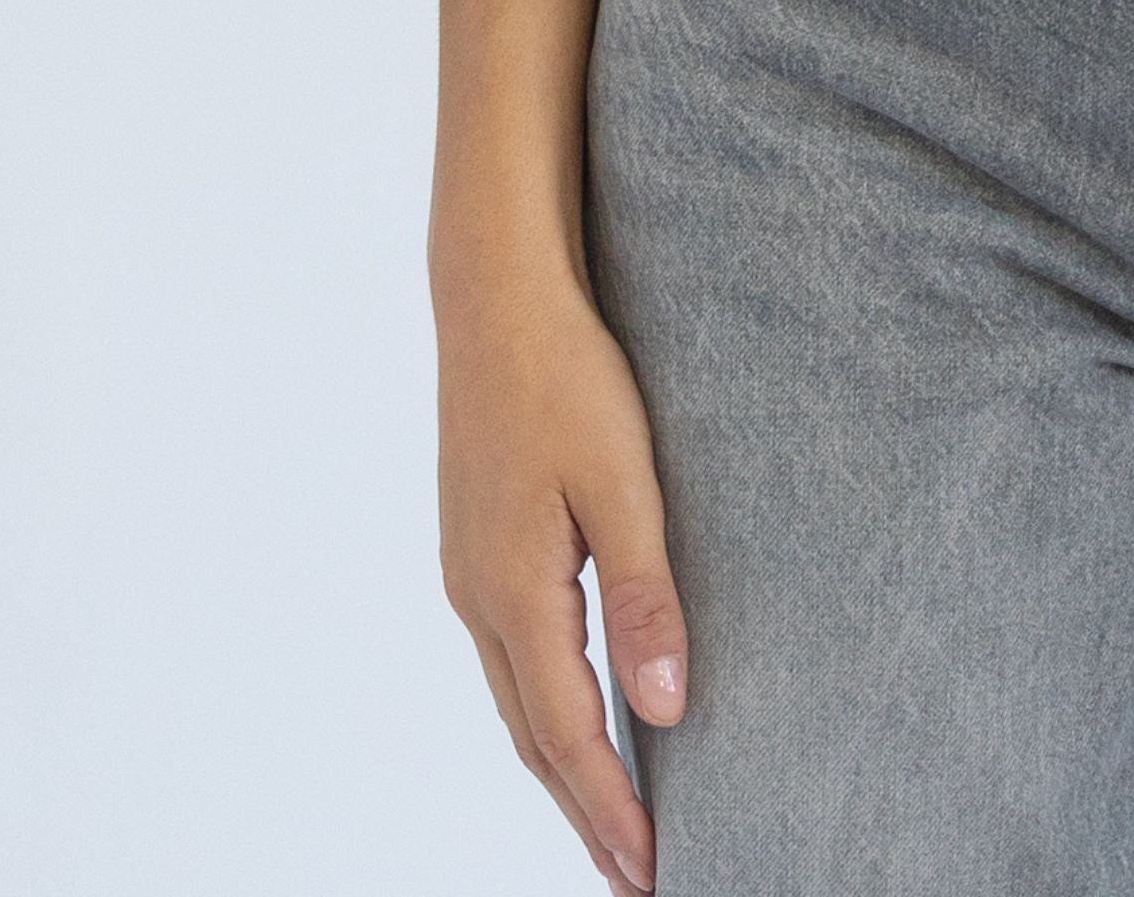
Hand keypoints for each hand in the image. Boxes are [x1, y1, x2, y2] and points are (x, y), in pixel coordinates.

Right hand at [437, 262, 687, 891]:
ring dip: (562, 769)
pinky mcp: (478, 544)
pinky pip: (513, 657)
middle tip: (632, 877)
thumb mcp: (622, 480)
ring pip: (518, 702)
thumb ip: (643, 595)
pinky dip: (546, 710)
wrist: (493, 295)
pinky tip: (576, 714)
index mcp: (514, 591)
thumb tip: (663, 710)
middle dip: (584, 813)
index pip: (568, 735)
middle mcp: (479, 597)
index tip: (649, 874)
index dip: (610, 811)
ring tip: (610, 820)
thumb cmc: (564, 375)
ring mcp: (470, 571)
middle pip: (534, 738)